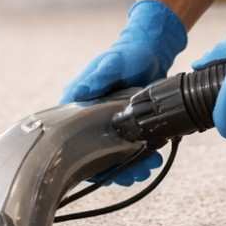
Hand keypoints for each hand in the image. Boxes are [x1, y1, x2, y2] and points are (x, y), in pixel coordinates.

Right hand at [61, 0, 185, 184]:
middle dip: (115, 169)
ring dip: (131, 166)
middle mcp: (92, 118)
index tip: (102, 171)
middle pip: (94, 154)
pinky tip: (154, 158)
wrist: (151, 51)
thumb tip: (80, 92)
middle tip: (135, 174)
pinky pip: (131, 148)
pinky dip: (141, 157)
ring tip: (149, 166)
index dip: (83, 160)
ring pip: (114, 155)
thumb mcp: (112, 63)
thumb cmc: (127, 54)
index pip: (71, 139)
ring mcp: (111, 124)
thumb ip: (98, 77)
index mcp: (80, 104)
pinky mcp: (129, 125)